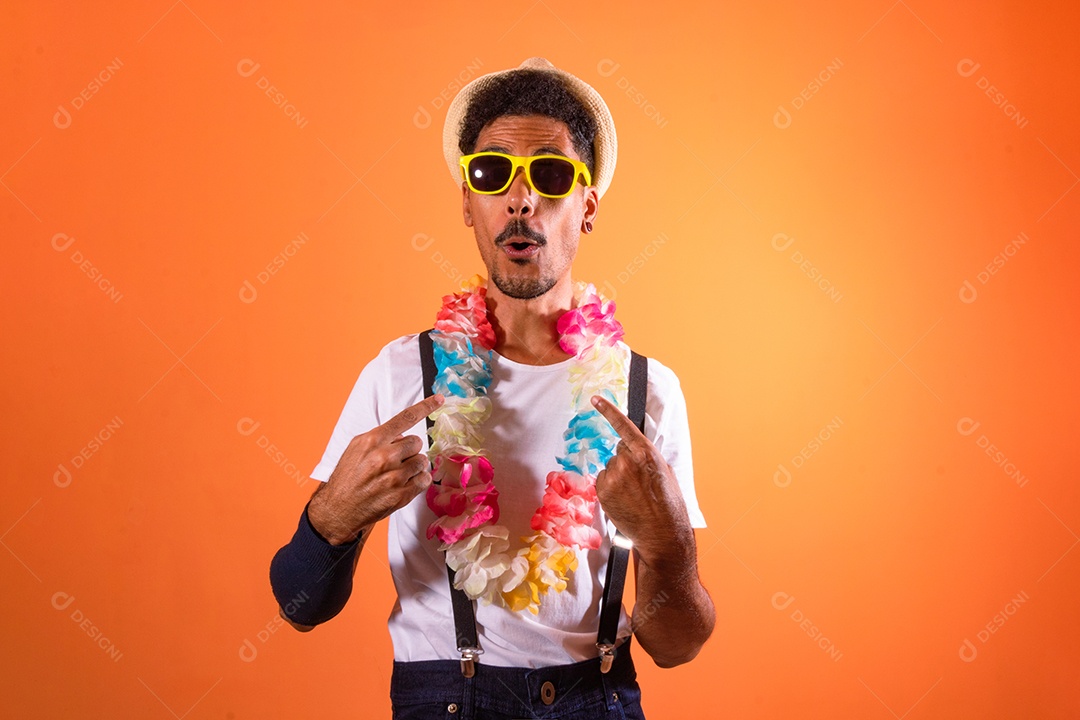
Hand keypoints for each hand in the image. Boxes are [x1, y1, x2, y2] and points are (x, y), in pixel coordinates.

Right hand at [308, 394, 444, 544]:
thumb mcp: (356, 448)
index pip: (404, 418)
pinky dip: (418, 481)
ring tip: (396, 474)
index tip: (439, 399)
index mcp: (372, 441)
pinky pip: (424, 480)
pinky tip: (403, 484)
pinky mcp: (401, 495)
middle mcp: (384, 456)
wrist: (339, 508)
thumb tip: (403, 434)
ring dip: (414, 467)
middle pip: (417, 442)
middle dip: (409, 450)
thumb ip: (380, 437)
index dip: (425, 406)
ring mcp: (394, 477)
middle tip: (396, 460)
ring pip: (422, 461)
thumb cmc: (348, 477)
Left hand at [590, 395, 692, 561]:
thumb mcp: (665, 473)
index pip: (623, 426)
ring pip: (610, 467)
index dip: (608, 411)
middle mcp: (627, 461)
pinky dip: (610, 488)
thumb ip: (647, 457)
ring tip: (634, 495)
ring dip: (618, 476)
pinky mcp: (603, 491)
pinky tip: (624, 500)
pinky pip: (603, 481)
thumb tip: (633, 449)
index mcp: (646, 453)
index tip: (596, 399)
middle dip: (627, 461)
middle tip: (640, 482)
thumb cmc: (669, 505)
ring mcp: (613, 476)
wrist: (662, 534)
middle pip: (619, 450)